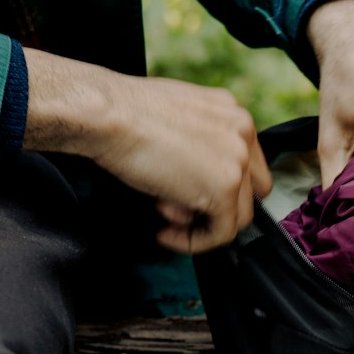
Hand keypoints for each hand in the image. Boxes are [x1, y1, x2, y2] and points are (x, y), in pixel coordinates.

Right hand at [22, 49, 271, 252]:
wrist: (104, 113)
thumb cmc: (122, 112)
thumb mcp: (176, 117)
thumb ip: (198, 142)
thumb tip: (194, 174)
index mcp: (233, 114)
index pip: (248, 163)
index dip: (223, 186)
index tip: (192, 195)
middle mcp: (244, 134)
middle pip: (249, 190)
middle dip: (215, 205)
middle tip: (178, 209)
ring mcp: (238, 162)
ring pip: (239, 214)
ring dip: (201, 223)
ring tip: (164, 213)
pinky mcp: (225, 189)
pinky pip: (222, 232)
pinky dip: (194, 242)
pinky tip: (166, 235)